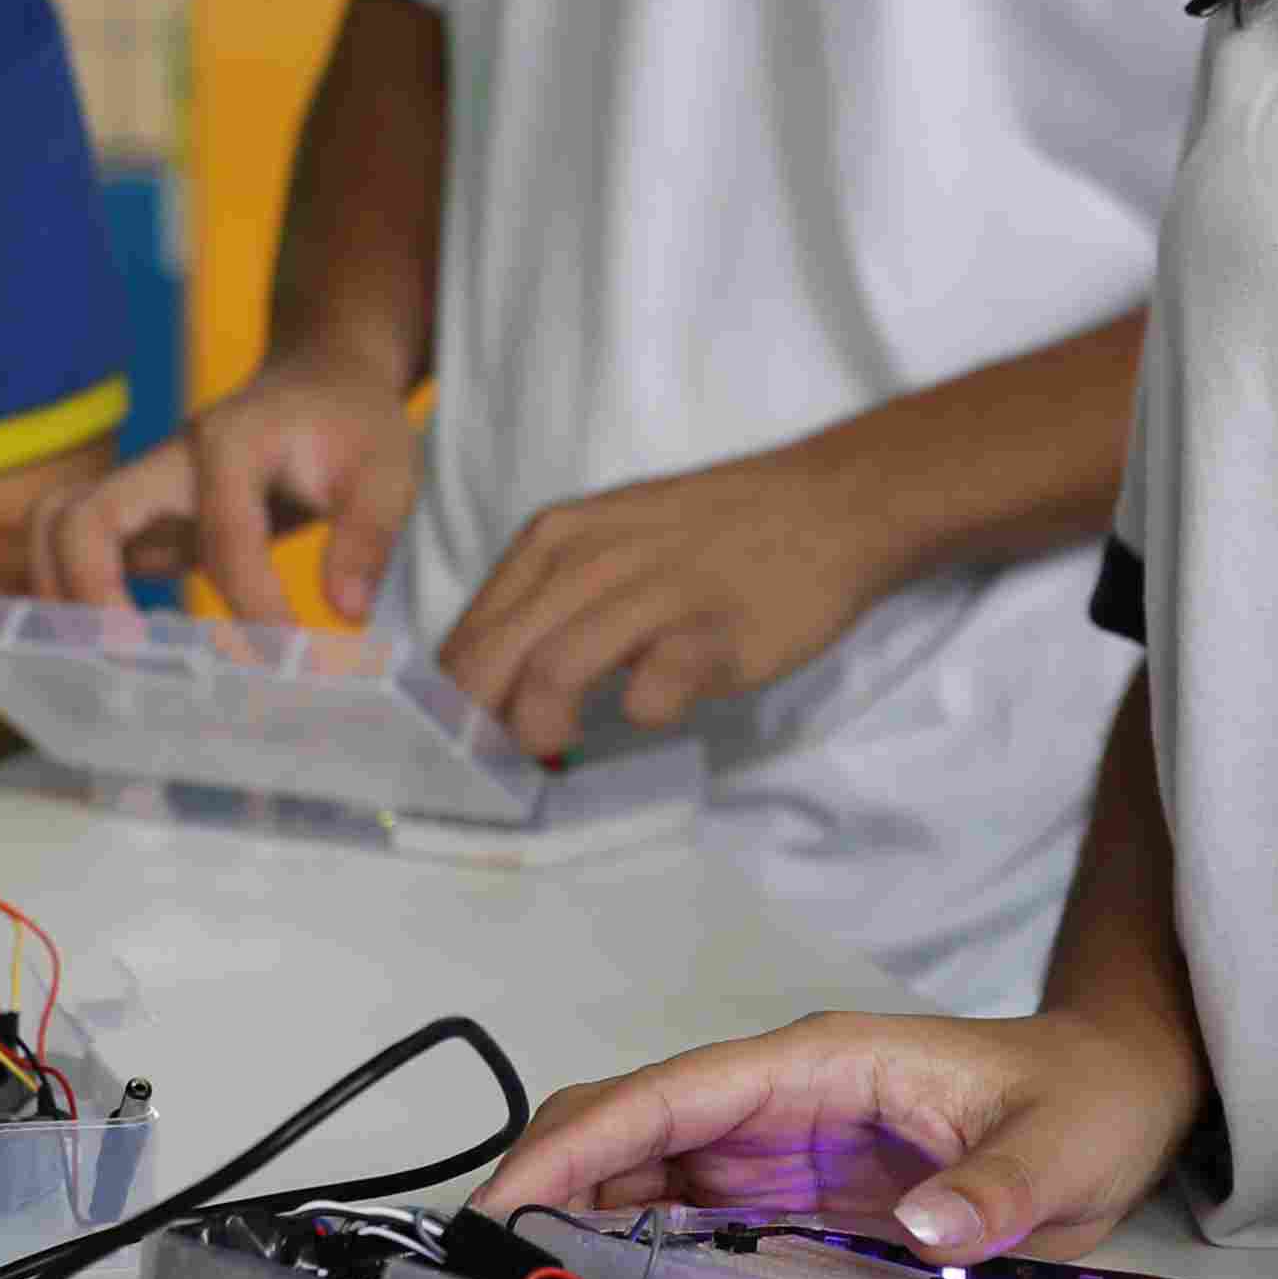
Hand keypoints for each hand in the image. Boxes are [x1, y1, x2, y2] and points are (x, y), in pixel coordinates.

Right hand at [24, 359, 422, 629]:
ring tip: (106, 662)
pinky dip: (73, 593)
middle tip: (130, 660)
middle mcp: (168, 460)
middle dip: (90, 594)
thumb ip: (368, 538)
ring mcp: (145, 488)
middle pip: (81, 518)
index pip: (224, 536)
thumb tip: (343, 614)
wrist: (322, 378)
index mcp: (230, 440)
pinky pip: (79, 547)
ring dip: (60, 595)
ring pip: (55, 527)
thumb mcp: (388, 469)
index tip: (290, 659)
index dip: (254, 605)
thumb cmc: (353, 423)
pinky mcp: (141, 516)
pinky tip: (114, 649)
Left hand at [434, 440, 884, 764]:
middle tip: (497, 773)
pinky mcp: (714, 624)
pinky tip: (655, 710)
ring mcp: (652, 588)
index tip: (464, 753)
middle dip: (481, 731)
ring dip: (541, 727)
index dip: (452, 706)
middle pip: (495, 658)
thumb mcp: (606, 546)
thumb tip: (489, 693)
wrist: (826, 505)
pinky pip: (657, 683)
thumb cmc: (706, 539)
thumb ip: (549, 605)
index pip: (468, 635)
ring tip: (557, 755)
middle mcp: (589, 558)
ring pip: (555, 669)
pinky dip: (643, 710)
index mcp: (552, 540)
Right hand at [483, 1001, 1208, 1265]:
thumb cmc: (1084, 1099)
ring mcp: (780, 1150)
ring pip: (646, 1175)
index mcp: (819, 1064)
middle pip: (632, 1126)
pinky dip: (638, 1254)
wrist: (1115, 1096)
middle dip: (550, 1183)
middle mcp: (779, 1101)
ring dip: (581, 1225)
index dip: (582, 1142)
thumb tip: (927, 1228)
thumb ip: (996, 1188)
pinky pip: (694, 1221)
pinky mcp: (794, 1200)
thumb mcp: (1060, 1144)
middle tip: (486, 1275)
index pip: (673, 1092)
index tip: (507, 1199)